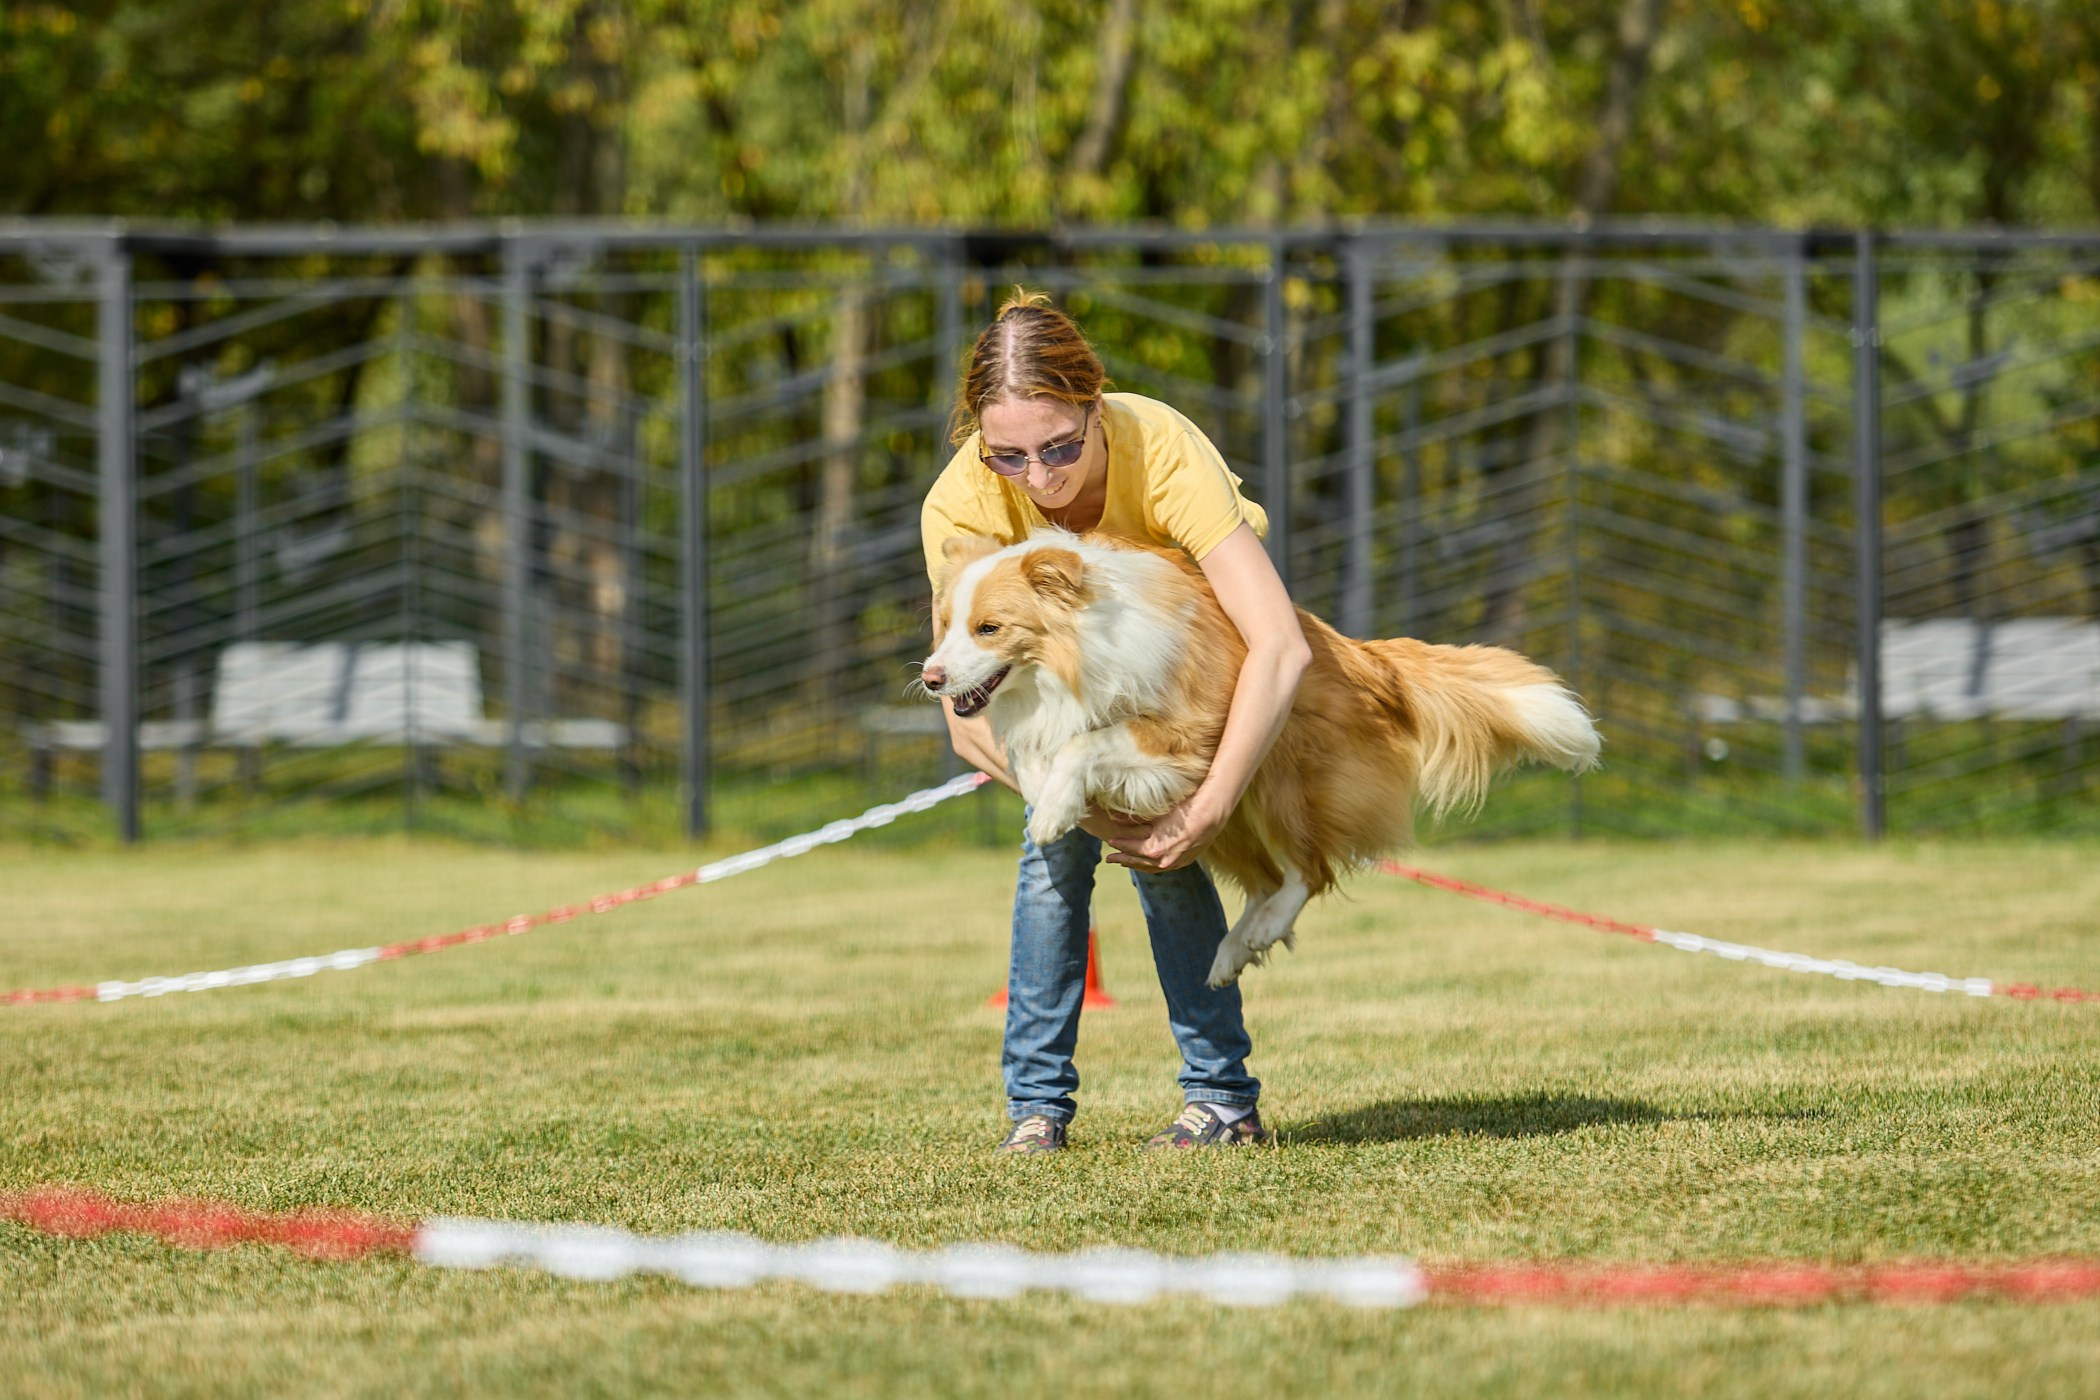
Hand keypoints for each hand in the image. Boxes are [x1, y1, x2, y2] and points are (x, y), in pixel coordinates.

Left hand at [1092, 792, 1224, 873]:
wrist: (1210, 815)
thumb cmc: (1182, 811)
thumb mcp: (1155, 814)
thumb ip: (1133, 818)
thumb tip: (1113, 817)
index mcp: (1154, 850)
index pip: (1131, 849)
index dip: (1120, 845)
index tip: (1110, 842)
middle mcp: (1164, 861)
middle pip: (1138, 862)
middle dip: (1124, 859)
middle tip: (1111, 859)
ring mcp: (1175, 863)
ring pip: (1151, 867)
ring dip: (1137, 865)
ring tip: (1126, 863)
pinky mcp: (1185, 861)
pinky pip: (1163, 867)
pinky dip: (1152, 866)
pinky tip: (1149, 863)